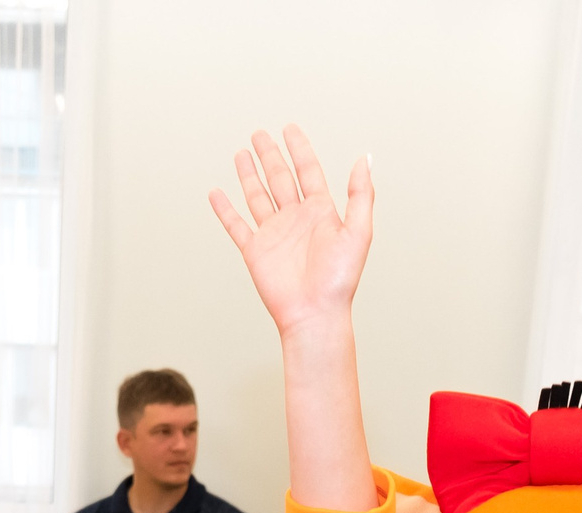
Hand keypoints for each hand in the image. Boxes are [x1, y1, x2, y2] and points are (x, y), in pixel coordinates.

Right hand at [209, 125, 372, 339]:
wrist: (315, 314)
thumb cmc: (339, 281)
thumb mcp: (358, 232)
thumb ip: (361, 195)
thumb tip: (364, 159)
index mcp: (320, 213)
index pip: (308, 171)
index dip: (299, 149)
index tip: (290, 130)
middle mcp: (295, 220)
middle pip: (280, 178)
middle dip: (270, 155)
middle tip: (260, 134)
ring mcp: (274, 234)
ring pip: (258, 196)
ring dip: (249, 175)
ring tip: (242, 153)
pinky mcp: (255, 251)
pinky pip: (236, 225)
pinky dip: (225, 210)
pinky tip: (217, 193)